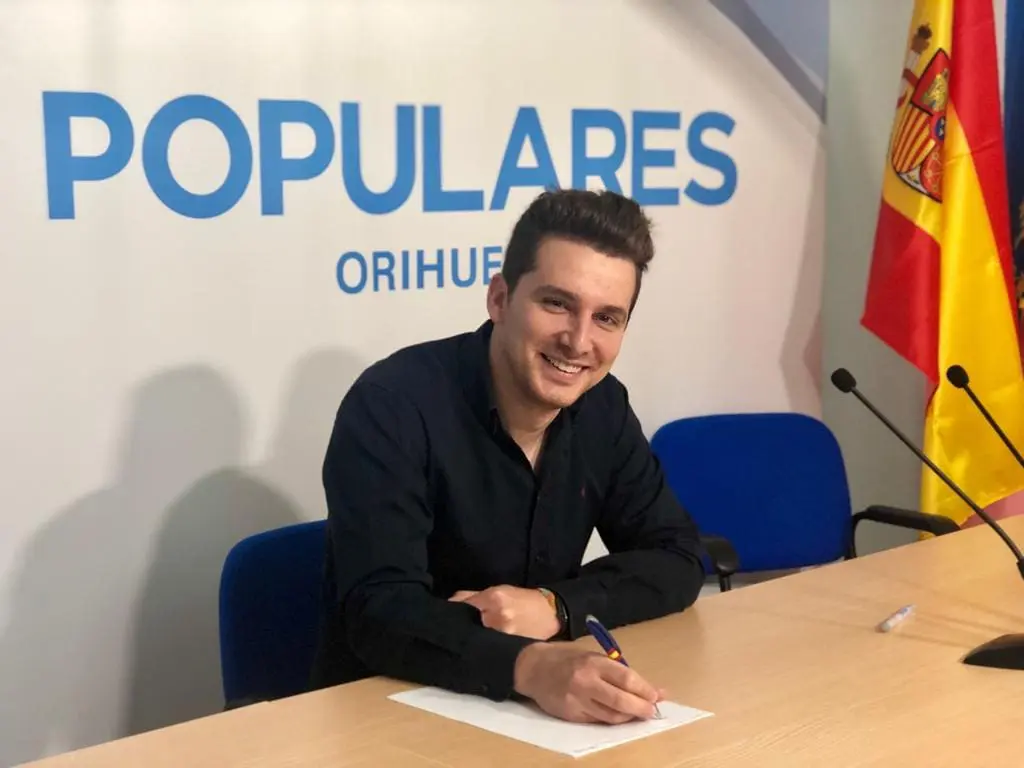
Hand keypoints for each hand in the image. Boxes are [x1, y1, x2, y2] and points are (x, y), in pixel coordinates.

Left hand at [449, 585, 560, 639]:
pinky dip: (482, 650)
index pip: (462, 607)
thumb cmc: (522, 600)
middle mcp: (497, 617)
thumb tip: (449, 604)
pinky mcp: (509, 650)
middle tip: (456, 632)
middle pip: (466, 626)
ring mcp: (503, 636)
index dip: (452, 612)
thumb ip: (472, 596)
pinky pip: (487, 650)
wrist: (549, 614)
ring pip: (475, 640)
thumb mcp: (498, 590)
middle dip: (460, 628)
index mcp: (494, 598)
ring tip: (470, 641)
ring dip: (470, 640)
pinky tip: (482, 649)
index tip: (446, 618)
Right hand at [513, 643, 665, 723]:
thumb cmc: (565, 658)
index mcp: (593, 662)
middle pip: (621, 700)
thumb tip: (643, 685)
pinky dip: (612, 719)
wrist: (533, 668)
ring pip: (611, 715)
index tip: (657, 695)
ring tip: (638, 714)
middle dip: (641, 707)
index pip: (626, 678)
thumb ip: (615, 670)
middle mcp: (585, 681)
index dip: (645, 689)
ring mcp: (577, 700)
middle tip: (652, 711)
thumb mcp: (590, 655)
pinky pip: (598, 720)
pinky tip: (619, 716)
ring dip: (629, 716)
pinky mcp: (571, 714)